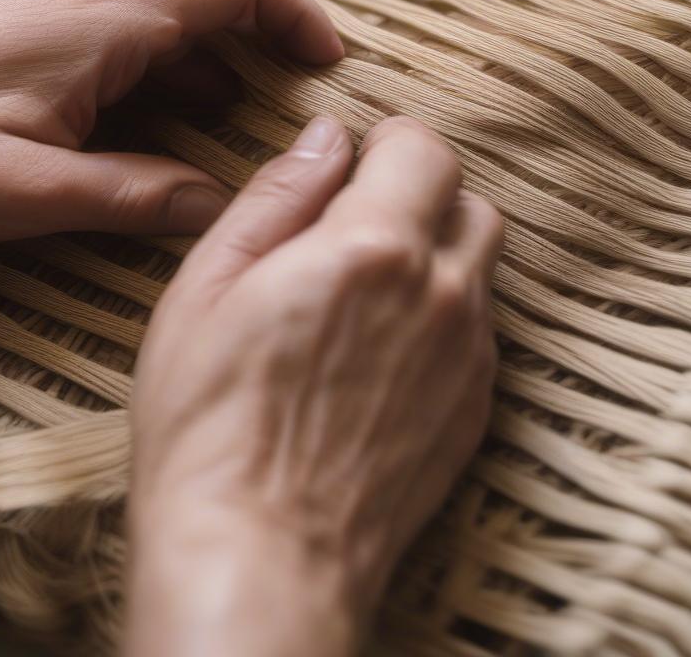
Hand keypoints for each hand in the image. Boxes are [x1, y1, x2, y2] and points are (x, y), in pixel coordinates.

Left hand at [0, 0, 342, 258]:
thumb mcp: (28, 193)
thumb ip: (138, 195)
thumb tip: (220, 208)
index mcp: (100, 14)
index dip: (298, 18)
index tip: (330, 66)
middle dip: (257, 50)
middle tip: (284, 120)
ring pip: (160, 17)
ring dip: (203, 67)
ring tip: (222, 136)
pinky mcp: (20, 23)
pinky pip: (114, 31)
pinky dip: (153, 72)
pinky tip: (147, 129)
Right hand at [127, 116, 502, 656]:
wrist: (261, 554)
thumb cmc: (211, 421)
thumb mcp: (210, 286)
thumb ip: (277, 196)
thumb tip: (324, 136)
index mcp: (372, 249)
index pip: (426, 150)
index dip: (392, 142)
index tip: (359, 159)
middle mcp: (440, 294)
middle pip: (469, 203)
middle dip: (422, 193)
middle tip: (360, 221)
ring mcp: (468, 356)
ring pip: (480, 266)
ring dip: (436, 253)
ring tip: (367, 289)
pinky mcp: (476, 408)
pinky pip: (479, 330)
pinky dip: (444, 314)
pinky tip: (383, 349)